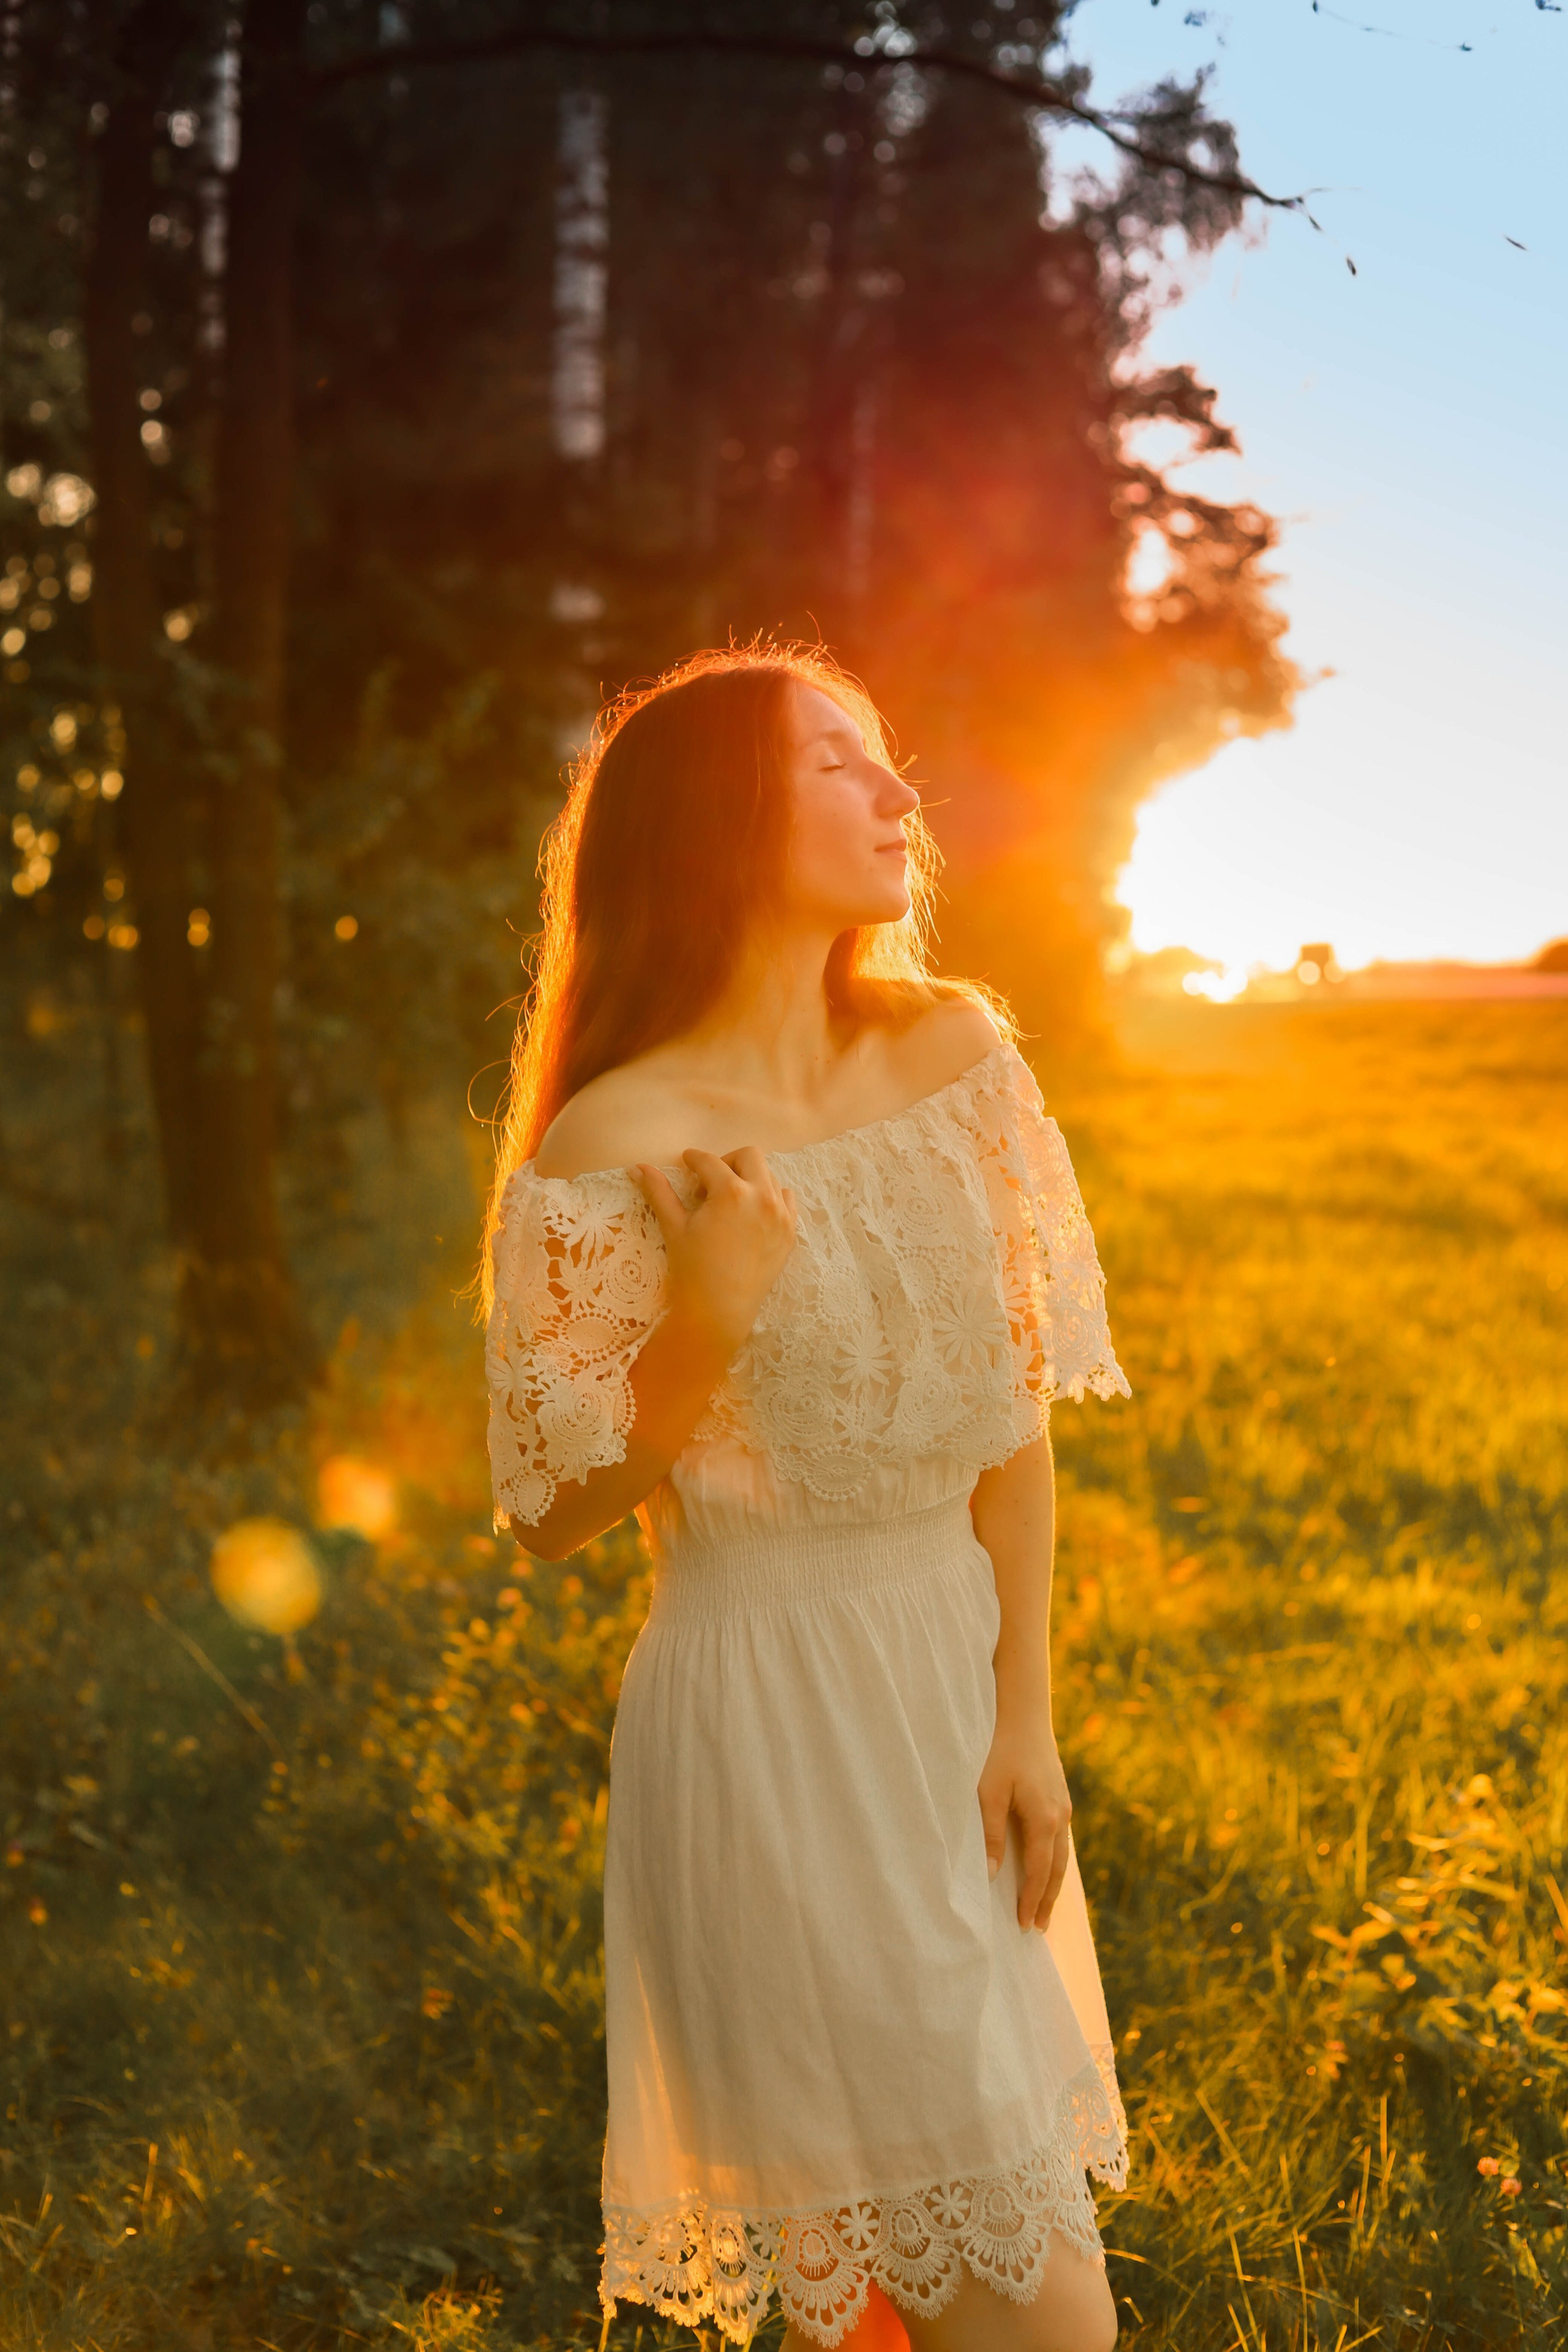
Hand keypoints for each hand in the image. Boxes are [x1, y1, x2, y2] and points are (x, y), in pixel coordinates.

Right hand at [636, 1145, 797, 1360]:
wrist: (720, 1311)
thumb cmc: (692, 1269)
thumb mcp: (674, 1227)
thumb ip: (658, 1192)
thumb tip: (639, 1167)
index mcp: (731, 1192)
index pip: (709, 1161)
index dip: (693, 1159)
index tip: (687, 1162)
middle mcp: (762, 1197)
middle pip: (749, 1156)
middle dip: (727, 1161)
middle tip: (710, 1182)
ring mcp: (781, 1215)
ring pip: (770, 1176)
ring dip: (750, 1179)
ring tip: (731, 1201)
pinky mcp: (790, 1232)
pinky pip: (786, 1200)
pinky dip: (771, 1198)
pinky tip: (753, 1214)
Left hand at [978, 1702, 1071, 1931]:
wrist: (1024, 1714)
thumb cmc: (1000, 1750)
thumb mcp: (988, 1792)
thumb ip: (991, 1834)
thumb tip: (993, 1875)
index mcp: (1044, 1820)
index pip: (1040, 1872)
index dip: (1032, 1900)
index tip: (1025, 1926)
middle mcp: (1061, 1817)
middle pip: (1057, 1870)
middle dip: (1048, 1900)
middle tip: (1039, 1928)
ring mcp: (1064, 1806)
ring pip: (1062, 1855)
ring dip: (1052, 1883)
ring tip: (1044, 1907)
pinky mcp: (1060, 1797)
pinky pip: (1060, 1839)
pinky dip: (1054, 1860)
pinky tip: (1046, 1866)